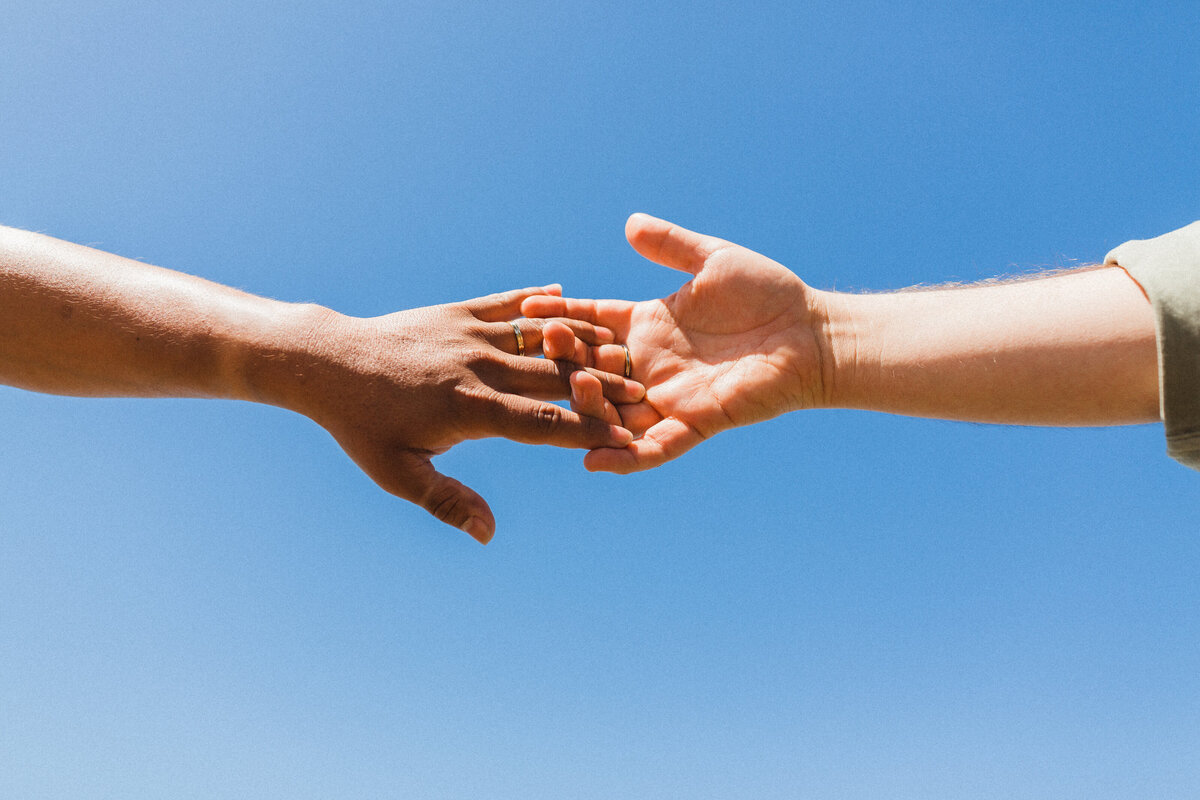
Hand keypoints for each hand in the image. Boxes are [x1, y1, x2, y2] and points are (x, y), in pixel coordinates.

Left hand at [264, 285, 643, 542]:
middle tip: (645, 395)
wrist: (327, 361)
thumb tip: (488, 534)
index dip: (587, 432)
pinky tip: (566, 297)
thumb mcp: (397, 473)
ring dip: (582, 342)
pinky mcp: (459, 311)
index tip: (626, 440)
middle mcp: (478, 367)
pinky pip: (508, 304)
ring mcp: (470, 334)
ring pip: (540, 336)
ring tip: (621, 347)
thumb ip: (446, 501)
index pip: (542, 424)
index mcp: (469, 409)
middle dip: (602, 388)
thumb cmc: (362, 427)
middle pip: (554, 377)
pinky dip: (538, 301)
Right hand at [523, 215, 827, 472]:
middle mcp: (651, 363)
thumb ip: (671, 246)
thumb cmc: (768, 293)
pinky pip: (654, 447)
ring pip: (615, 409)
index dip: (561, 317)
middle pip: (593, 367)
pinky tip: (593, 459)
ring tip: (571, 389)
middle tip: (542, 346)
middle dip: (566, 359)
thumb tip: (630, 223)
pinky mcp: (696, 423)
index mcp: (649, 325)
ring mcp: (670, 396)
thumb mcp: (713, 260)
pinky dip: (625, 457)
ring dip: (588, 404)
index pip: (592, 323)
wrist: (811, 334)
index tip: (524, 309)